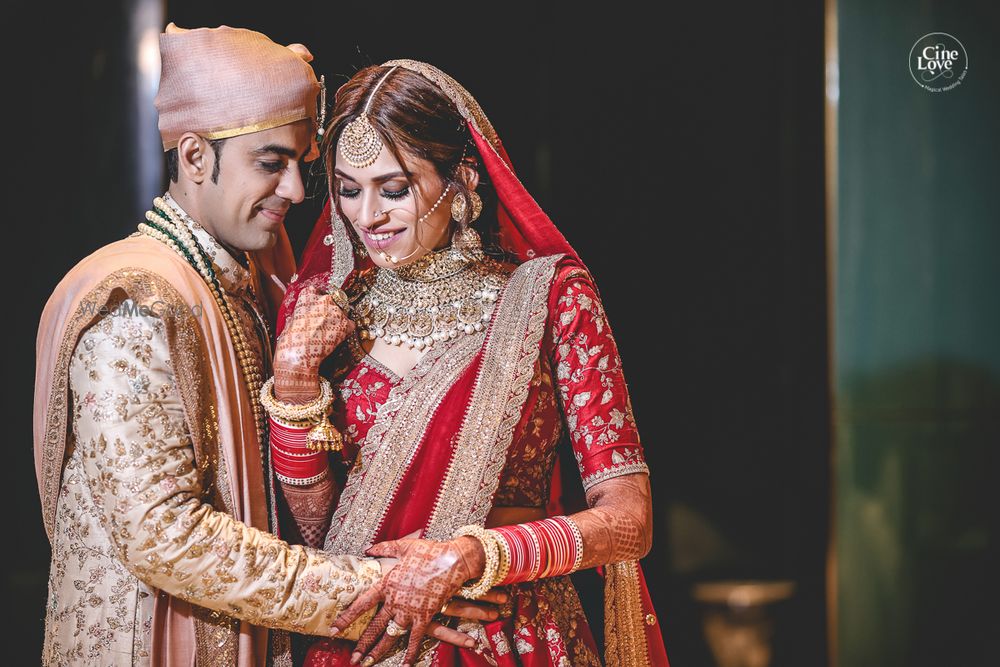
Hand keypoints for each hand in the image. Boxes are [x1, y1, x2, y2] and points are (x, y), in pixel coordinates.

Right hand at [273, 285, 353, 402]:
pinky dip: (346, 331)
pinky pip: (350, 325)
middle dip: (329, 310)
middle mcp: (324, 299)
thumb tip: (304, 315)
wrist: (299, 354)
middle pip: (331, 300)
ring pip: (342, 312)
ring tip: (328, 334)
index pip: (316, 291)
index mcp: (308, 295)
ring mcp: (337, 310)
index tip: (317, 307)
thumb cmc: (290, 340)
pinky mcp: (346, 323)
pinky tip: (337, 339)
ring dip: (338, 321)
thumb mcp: (291, 320)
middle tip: (323, 323)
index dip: (317, 300)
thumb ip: (301, 312)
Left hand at [331, 537, 485, 665]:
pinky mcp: (424, 617)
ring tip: (367, 663)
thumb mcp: (404, 546)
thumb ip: (384, 549)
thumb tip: (368, 549)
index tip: (334, 629)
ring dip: (378, 651)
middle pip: (374, 626)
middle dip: (361, 644)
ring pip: (390, 636)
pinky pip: (415, 639)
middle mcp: (394, 601)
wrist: (452, 560)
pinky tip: (405, 665)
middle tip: (352, 658)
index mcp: (387, 584)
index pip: (362, 604)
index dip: (347, 617)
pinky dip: (410, 654)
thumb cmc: (428, 551)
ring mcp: (409, 611)